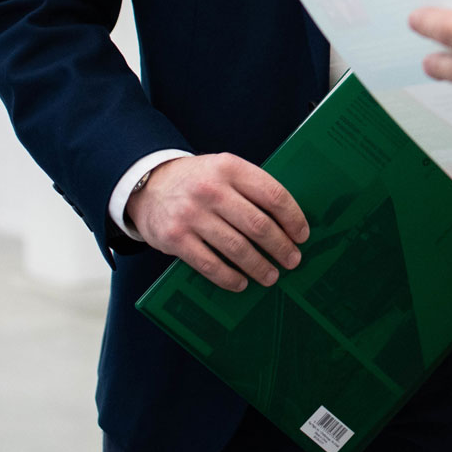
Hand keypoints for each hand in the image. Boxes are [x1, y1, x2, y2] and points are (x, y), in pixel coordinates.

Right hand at [125, 154, 309, 292]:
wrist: (148, 184)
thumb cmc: (199, 180)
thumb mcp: (224, 169)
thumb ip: (251, 187)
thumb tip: (288, 221)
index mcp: (230, 168)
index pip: (272, 195)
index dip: (292, 218)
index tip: (302, 235)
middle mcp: (211, 190)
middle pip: (258, 225)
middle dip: (281, 247)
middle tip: (293, 260)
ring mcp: (191, 214)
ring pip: (236, 248)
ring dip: (259, 266)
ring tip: (271, 276)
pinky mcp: (175, 238)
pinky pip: (209, 264)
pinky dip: (229, 277)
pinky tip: (241, 283)